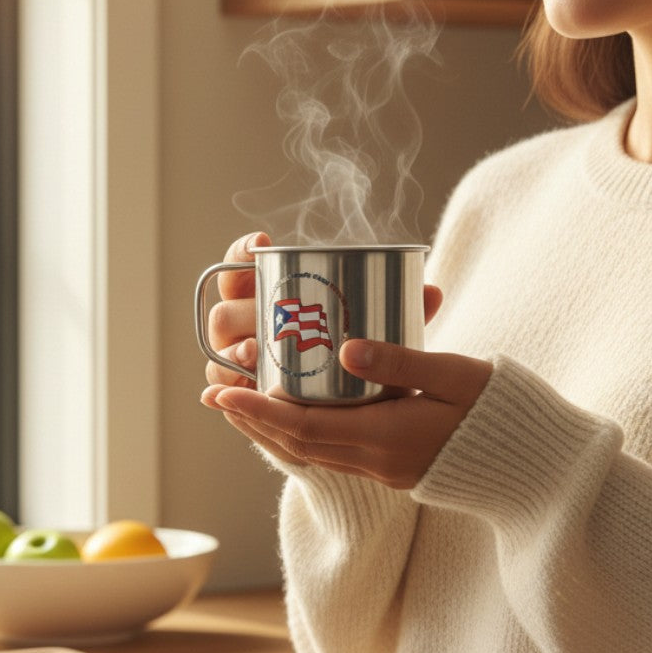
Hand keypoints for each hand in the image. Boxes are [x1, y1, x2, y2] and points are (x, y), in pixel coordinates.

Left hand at [201, 339, 491, 489]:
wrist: (528, 468)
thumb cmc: (497, 412)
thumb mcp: (455, 376)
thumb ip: (401, 361)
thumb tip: (346, 348)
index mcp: (387, 435)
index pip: (303, 426)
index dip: (258, 411)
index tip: (224, 393)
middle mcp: (374, 459)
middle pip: (295, 443)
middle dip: (251, 420)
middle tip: (215, 395)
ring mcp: (381, 468)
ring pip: (309, 453)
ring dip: (269, 431)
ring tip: (240, 406)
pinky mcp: (389, 468)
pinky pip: (329, 455)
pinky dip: (299, 437)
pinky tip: (290, 419)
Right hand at [203, 231, 445, 390]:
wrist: (340, 409)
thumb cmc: (354, 358)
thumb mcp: (378, 335)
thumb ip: (400, 313)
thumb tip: (432, 291)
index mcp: (268, 296)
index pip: (241, 266)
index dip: (241, 252)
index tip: (261, 243)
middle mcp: (245, 324)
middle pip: (226, 309)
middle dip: (239, 311)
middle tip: (267, 320)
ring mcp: (237, 357)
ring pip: (219, 347)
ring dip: (233, 349)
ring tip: (256, 355)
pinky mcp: (238, 391)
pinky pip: (221, 386)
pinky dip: (223, 387)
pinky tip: (228, 391)